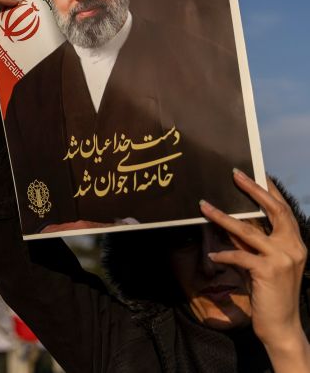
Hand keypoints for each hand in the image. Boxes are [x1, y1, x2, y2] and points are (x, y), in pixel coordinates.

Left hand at [200, 170, 309, 369]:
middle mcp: (294, 247)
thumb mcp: (260, 262)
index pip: (283, 210)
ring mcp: (283, 259)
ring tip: (203, 206)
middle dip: (254, 190)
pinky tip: (211, 254)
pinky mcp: (268, 271)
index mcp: (295, 243)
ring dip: (222, 217)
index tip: (256, 172)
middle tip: (235, 173)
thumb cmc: (268, 293)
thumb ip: (249, 243)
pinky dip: (223, 254)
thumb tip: (228, 222)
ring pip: (248, 231)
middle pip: (274, 210)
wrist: (281, 326)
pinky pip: (239, 256)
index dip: (269, 190)